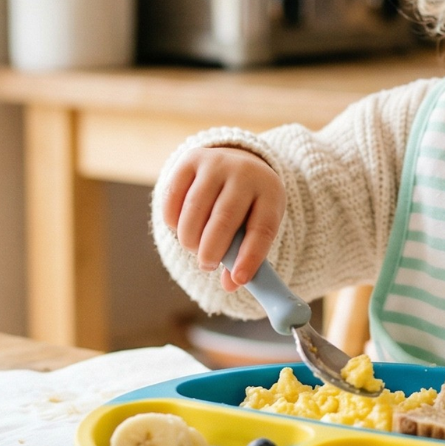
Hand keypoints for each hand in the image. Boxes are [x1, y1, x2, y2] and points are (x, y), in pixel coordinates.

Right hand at [160, 147, 283, 291]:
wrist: (236, 162)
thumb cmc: (248, 207)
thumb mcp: (257, 226)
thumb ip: (245, 256)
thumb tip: (230, 285)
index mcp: (270, 193)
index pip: (262, 229)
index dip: (250, 257)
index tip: (238, 280)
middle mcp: (245, 173)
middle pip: (225, 218)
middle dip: (212, 250)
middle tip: (207, 266)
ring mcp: (217, 163)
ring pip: (195, 209)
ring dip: (190, 238)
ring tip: (195, 248)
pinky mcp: (191, 160)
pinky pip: (174, 198)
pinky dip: (174, 221)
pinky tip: (181, 228)